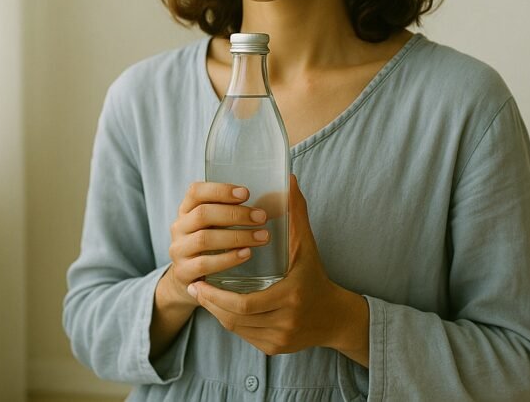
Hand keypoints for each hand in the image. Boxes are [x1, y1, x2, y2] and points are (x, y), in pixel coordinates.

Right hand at [164, 181, 272, 305]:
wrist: (191, 280)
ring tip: (261, 237)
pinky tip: (246, 255)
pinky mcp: (183, 272)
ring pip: (204, 239)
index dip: (220, 190)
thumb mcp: (218, 224)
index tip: (246, 193)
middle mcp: (179, 227)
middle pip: (203, 214)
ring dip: (236, 236)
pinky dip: (227, 259)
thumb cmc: (213, 245)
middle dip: (235, 214)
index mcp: (187, 209)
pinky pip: (204, 264)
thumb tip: (286, 187)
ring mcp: (179, 250)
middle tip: (262, 217)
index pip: (196, 191)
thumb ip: (237, 207)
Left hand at [187, 174, 368, 360]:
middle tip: (194, 287)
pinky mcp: (274, 349)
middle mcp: (285, 323)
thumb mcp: (307, 244)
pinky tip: (217, 308)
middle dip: (211, 304)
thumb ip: (295, 212)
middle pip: (236, 319)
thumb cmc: (316, 275)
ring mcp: (279, 339)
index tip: (200, 281)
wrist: (335, 316)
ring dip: (216, 313)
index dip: (218, 296)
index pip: (245, 303)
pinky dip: (228, 322)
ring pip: (237, 329)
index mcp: (291, 296)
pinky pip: (243, 337)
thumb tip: (287, 179)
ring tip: (201, 294)